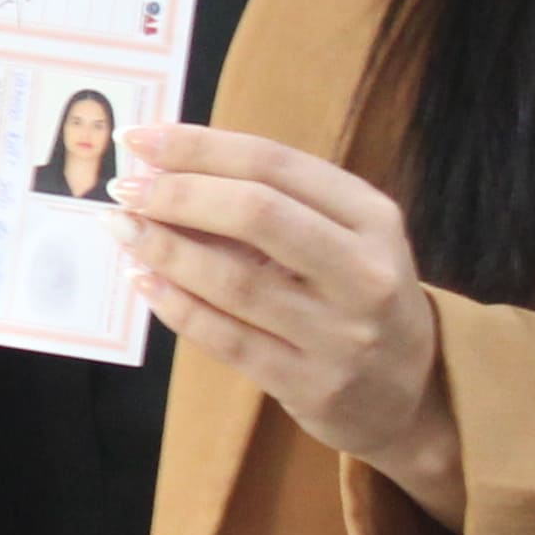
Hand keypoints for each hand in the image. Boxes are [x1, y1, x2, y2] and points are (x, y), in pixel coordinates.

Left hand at [114, 121, 462, 527]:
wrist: (412, 395)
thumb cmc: (358, 295)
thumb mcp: (345, 237)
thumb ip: (276, 203)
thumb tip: (168, 169)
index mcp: (373, 217)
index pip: (275, 164)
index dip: (200, 147)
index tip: (140, 139)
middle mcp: (365, 272)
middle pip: (257, 214)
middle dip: (178, 194)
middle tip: (126, 188)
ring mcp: (340, 334)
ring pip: (235, 281)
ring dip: (165, 248)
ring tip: (122, 228)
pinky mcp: (311, 386)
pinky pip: (226, 339)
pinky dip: (175, 305)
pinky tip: (143, 279)